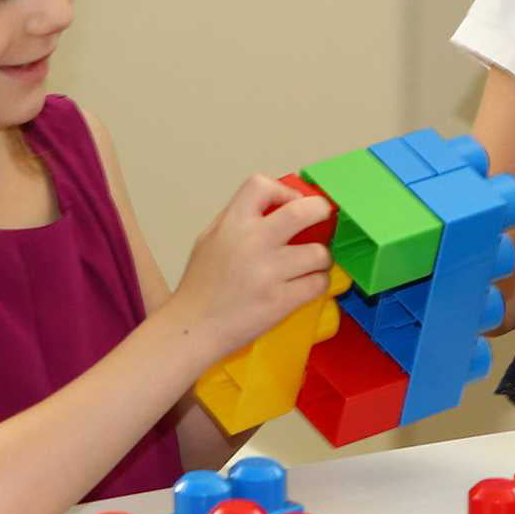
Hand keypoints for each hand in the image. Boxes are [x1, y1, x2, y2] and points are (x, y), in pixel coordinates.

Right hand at [169, 176, 333, 358]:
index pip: (262, 185)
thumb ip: (238, 219)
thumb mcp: (209, 239)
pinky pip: (318, 283)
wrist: (192, 328)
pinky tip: (306, 285)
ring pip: (319, 253)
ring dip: (321, 259)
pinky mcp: (280, 301)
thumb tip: (275, 204)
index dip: (284, 190)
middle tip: (322, 219)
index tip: (291, 203)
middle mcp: (252, 243)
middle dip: (320, 211)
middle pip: (304, 211)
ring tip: (311, 264)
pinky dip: (317, 284)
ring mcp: (268, 273)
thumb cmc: (200, 286)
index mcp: (232, 224)